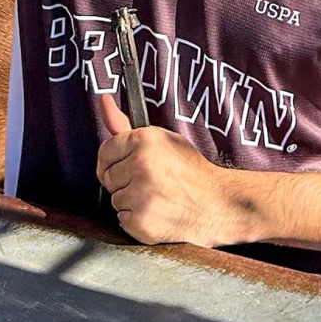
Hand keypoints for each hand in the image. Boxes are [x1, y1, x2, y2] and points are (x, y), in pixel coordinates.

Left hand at [96, 94, 253, 246]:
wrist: (217, 204)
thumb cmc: (191, 171)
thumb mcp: (163, 139)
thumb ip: (125, 124)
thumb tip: (103, 100)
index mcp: (145, 140)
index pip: (105, 150)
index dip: (117, 160)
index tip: (130, 166)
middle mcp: (141, 165)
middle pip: (108, 176)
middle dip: (124, 181)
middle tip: (151, 182)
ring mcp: (140, 195)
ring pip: (115, 199)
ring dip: (131, 201)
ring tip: (157, 197)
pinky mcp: (141, 221)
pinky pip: (123, 219)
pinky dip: (137, 220)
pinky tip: (157, 213)